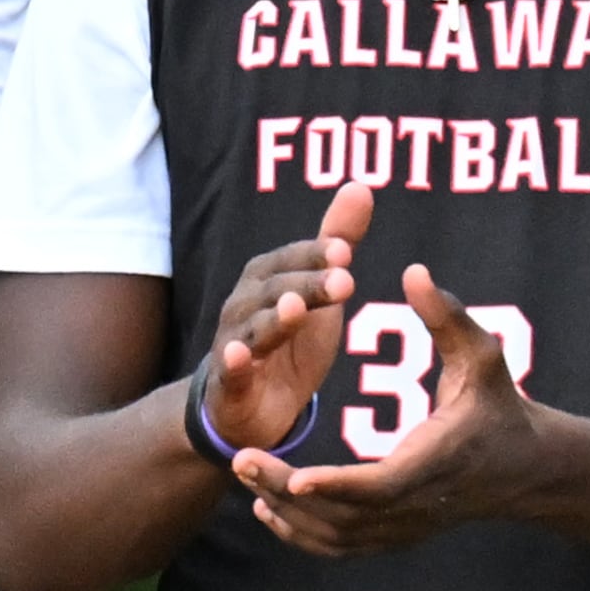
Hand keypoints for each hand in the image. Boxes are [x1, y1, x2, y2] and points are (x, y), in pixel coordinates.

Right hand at [196, 184, 367, 458]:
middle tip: (345, 281)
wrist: (253, 404)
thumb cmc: (288, 337)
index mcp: (266, 280)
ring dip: (273, 319)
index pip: (290, 260)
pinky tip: (240, 354)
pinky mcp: (230, 385)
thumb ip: (335, 241)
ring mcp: (234, 345)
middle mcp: (244, 307)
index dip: (314, 255)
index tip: (345, 250)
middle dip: (307, 285)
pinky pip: (231, 372)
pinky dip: (233, 363)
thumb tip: (359, 185)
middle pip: (276, 292)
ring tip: (294, 308)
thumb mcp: (318, 288)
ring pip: (254, 329)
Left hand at [238, 264, 550, 555]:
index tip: (295, 479)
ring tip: (246, 473)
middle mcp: (417, 504)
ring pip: (335, 537)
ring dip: (286, 512)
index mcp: (436, 462)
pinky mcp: (396, 536)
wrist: (527, 469)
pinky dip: (300, 534)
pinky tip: (267, 506)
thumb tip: (413, 272)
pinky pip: (340, 547)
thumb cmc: (500, 406)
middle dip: (287, 492)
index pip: (381, 487)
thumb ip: (448, 318)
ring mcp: (406, 528)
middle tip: (241, 458)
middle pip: (343, 516)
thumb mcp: (483, 358)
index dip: (337, 486)